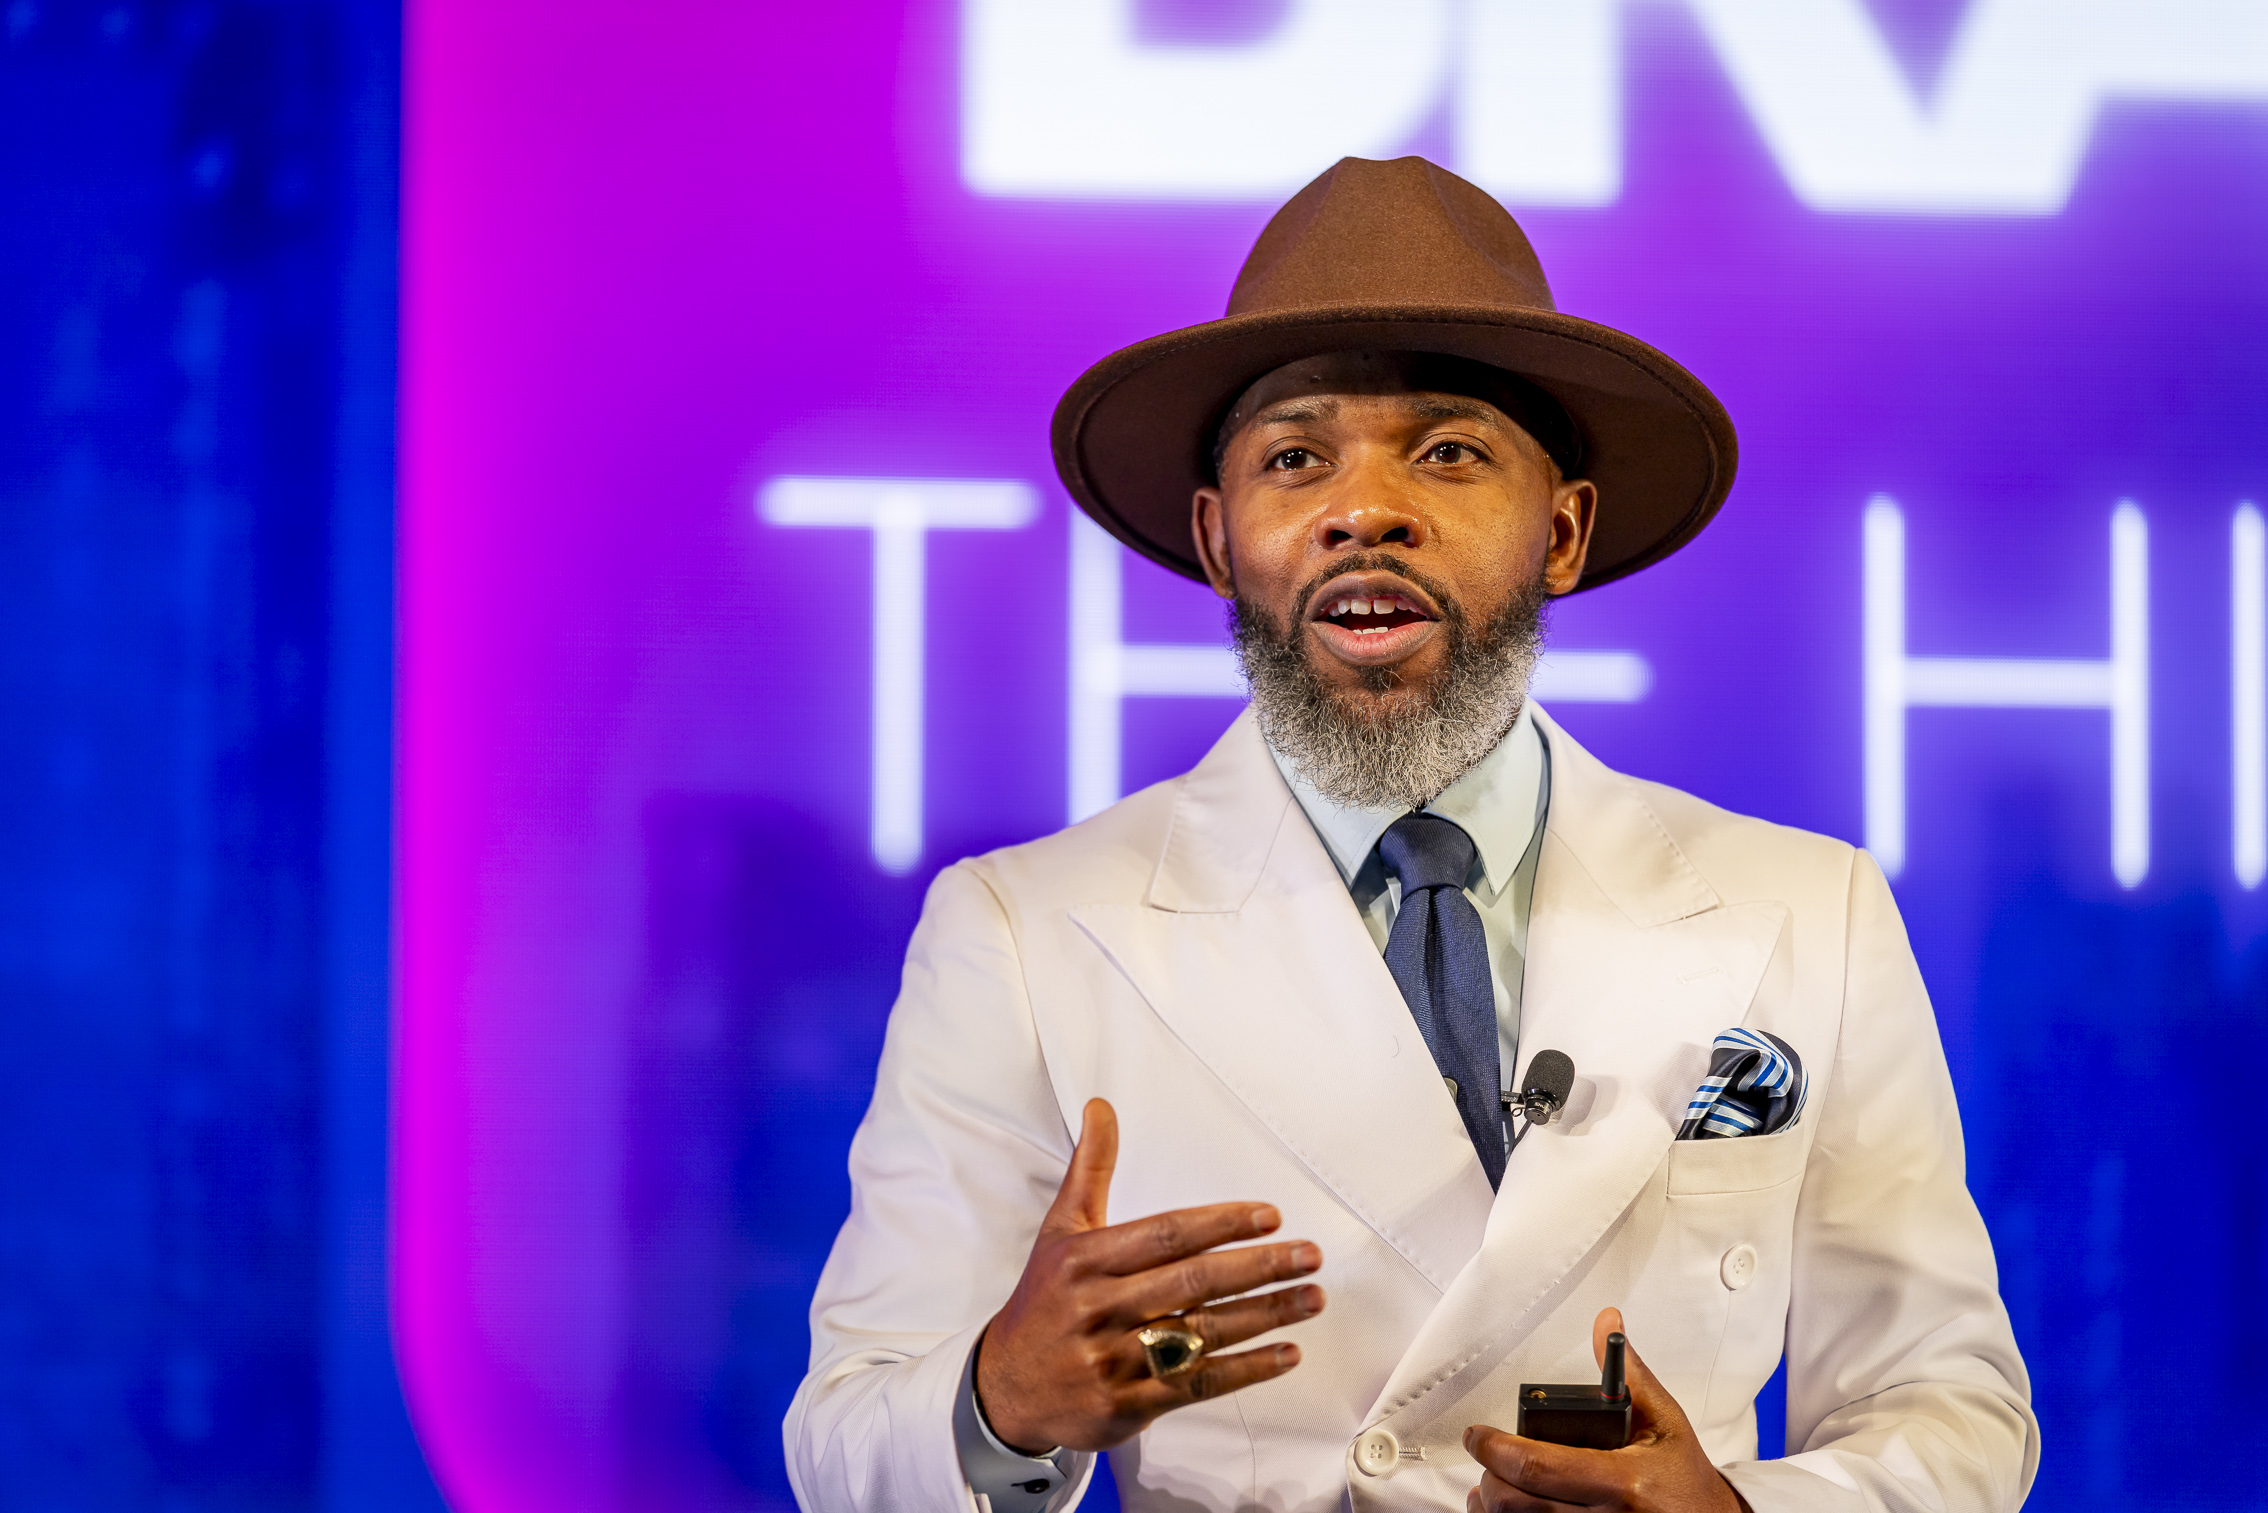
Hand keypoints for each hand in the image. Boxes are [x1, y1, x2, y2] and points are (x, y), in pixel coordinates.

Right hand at [974, 1098, 1326, 1453]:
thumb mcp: (1060, 1230)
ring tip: (1310, 1297)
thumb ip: (1091, 1169)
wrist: (1005, 1386)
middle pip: (1194, 1282)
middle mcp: (1100, 1308)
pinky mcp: (1129, 1405)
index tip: (1269, 1216)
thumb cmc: (1044, 1301)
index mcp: (1085, 1261)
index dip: (1222, 1223)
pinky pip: (1200, 1383)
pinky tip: (1286, 1353)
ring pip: (1204, 1334)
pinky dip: (1248, 1368)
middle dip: (1259, 1267)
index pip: (1166, 1234)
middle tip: (1308, 1255)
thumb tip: (1102, 1108)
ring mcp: (1115, 1361)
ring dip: (1266, 1314)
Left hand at [1464, 1309, 1749, 1512]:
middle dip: (1490, 1475)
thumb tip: (1606, 1322)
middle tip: (1488, 1454)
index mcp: (1622, 1482)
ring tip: (1491, 1481)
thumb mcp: (1665, 1421)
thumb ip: (1628, 1374)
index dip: (1496, 1449)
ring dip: (1492, 1503)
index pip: (1539, 1467)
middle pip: (1516, 1502)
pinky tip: (1507, 1508)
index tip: (1478, 1435)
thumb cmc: (1685, 1479)